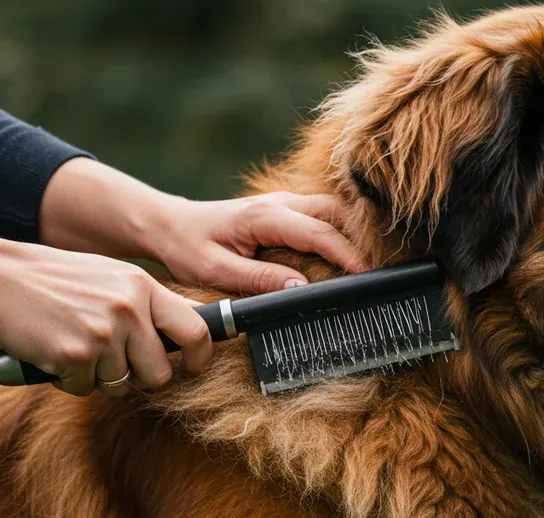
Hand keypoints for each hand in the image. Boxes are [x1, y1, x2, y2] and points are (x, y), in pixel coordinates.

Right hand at [0, 242, 209, 395]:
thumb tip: (191, 327)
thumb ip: (148, 303)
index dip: (199, 357)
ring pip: (121, 385)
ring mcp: (103, 333)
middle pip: (159, 372)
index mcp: (142, 286)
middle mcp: (128, 309)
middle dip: (141, 378)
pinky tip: (54, 352)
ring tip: (76, 346)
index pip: (195, 330)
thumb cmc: (56, 281)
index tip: (192, 368)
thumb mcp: (111, 277)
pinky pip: (86, 389)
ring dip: (99, 377)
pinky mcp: (75, 356)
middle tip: (115, 366)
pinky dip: (70, 380)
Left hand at [143, 191, 369, 292]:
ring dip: (352, 233)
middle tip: (374, 272)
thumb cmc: (187, 248)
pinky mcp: (282, 210)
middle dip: (360, 240)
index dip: (347, 256)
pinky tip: (344, 253)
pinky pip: (320, 215)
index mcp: (265, 217)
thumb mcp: (216, 270)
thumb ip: (258, 279)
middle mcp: (279, 203)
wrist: (169, 225)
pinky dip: (339, 230)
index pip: (319, 234)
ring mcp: (282, 203)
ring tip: (365, 265)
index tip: (366, 278)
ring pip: (332, 210)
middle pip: (336, 214)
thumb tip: (299, 288)